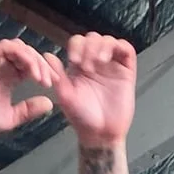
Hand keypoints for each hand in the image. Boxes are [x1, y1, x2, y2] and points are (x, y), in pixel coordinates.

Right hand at [0, 39, 58, 136]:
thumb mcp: (11, 118)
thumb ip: (28, 110)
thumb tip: (49, 103)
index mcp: (9, 77)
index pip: (31, 66)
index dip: (43, 71)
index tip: (52, 84)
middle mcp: (3, 66)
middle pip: (29, 55)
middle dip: (42, 65)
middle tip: (49, 80)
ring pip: (21, 48)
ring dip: (34, 59)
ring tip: (40, 77)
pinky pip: (8, 47)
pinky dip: (22, 55)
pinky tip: (30, 70)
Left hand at [50, 33, 135, 147]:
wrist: (100, 134)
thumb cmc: (82, 118)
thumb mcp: (66, 96)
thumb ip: (57, 76)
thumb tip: (47, 56)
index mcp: (80, 66)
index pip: (78, 43)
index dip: (76, 47)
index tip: (74, 60)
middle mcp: (96, 63)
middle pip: (93, 39)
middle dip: (88, 48)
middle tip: (86, 65)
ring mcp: (112, 65)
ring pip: (108, 41)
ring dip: (101, 46)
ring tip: (97, 63)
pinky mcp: (126, 70)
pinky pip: (126, 49)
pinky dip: (118, 47)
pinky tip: (108, 59)